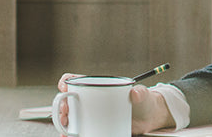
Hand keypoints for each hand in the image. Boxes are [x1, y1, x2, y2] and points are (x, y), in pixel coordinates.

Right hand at [57, 73, 175, 134]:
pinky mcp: (96, 127)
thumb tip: (135, 93)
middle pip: (69, 100)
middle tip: (65, 113)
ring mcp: (92, 115)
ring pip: (71, 117)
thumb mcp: (142, 95)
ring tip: (66, 128)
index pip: (76, 80)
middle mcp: (91, 101)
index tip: (65, 88)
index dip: (66, 82)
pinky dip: (71, 135)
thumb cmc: (144, 101)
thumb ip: (140, 92)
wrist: (150, 118)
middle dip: (62, 106)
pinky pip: (80, 131)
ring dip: (63, 123)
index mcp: (98, 87)